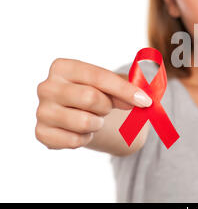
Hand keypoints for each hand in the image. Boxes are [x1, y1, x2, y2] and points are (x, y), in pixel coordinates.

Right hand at [35, 58, 151, 149]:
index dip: (126, 90)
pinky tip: (81, 130)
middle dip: (107, 106)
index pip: (100, 77)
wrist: (78, 114)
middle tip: (106, 108)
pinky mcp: (41, 133)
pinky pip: (75, 141)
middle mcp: (47, 86)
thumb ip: (129, 84)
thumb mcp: (113, 84)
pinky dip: (86, 138)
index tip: (146, 101)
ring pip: (84, 122)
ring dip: (97, 123)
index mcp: (63, 66)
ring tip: (93, 118)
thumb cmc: (98, 93)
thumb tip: (144, 94)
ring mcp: (41, 110)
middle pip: (91, 98)